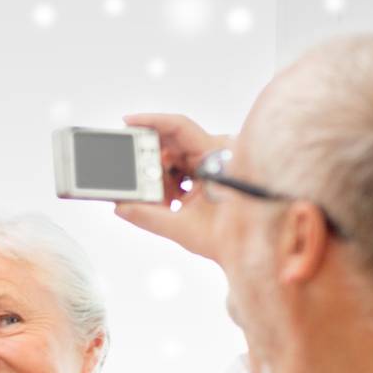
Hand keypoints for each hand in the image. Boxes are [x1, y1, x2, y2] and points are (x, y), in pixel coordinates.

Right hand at [113, 113, 230, 261]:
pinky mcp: (212, 172)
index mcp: (217, 156)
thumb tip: (121, 207)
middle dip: (150, 163)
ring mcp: (215, 162)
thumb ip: (148, 218)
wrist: (252, 250)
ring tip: (161, 203)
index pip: (179, 127)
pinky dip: (170, 184)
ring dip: (160, 178)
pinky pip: (184, 168)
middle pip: (172, 144)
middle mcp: (217, 153)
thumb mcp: (184, 229)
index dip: (151, 122)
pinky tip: (170, 203)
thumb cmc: (230, 238)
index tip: (126, 123)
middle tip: (139, 183)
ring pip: (175, 158)